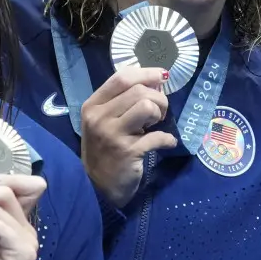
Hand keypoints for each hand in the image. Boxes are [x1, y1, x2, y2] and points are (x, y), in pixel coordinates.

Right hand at [80, 67, 177, 207]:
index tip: (161, 76)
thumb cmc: (104, 149)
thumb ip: (124, 100)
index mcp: (93, 105)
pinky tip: (167, 143)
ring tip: (155, 125)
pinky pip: (157, 136)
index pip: (121, 77)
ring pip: (146, 107)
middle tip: (158, 113)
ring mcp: (111, 135)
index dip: (146, 73)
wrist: (97, 187)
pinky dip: (167, 139)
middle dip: (158, 98)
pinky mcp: (126, 152)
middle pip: (138, 90)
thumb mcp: (105, 120)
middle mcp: (99, 117)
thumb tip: (157, 80)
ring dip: (159, 114)